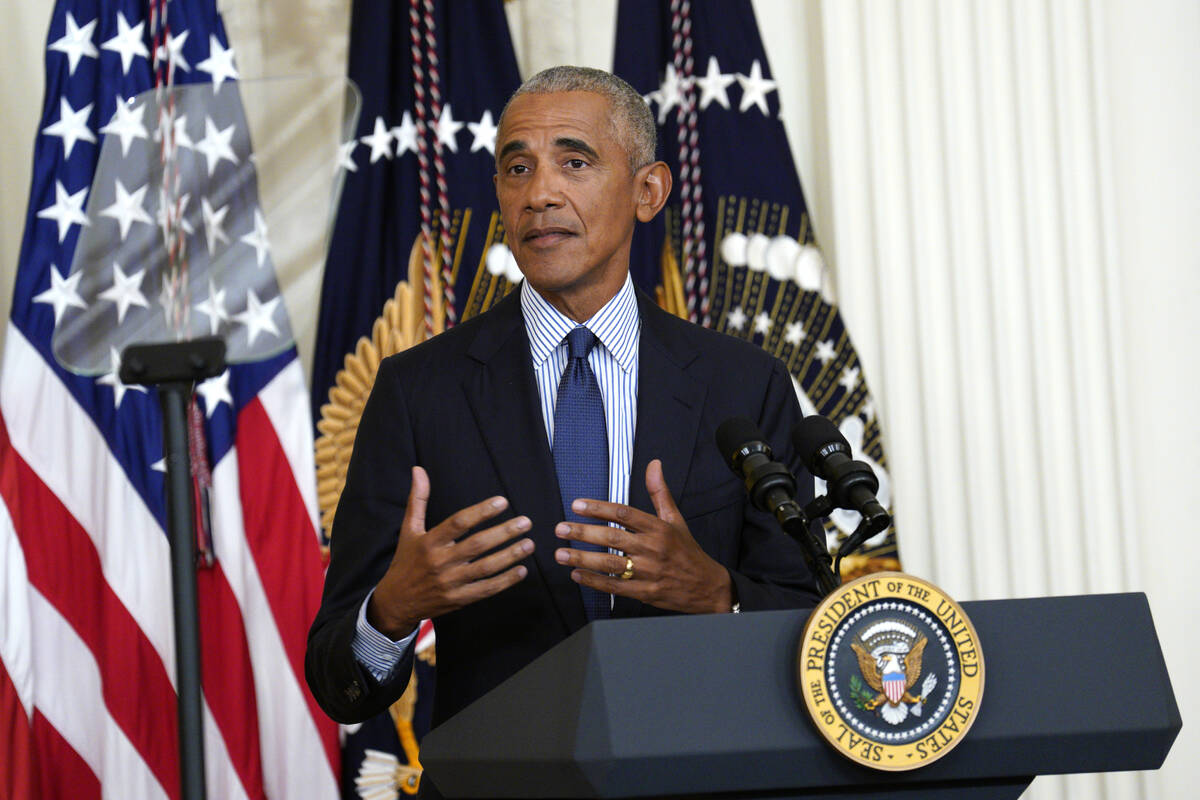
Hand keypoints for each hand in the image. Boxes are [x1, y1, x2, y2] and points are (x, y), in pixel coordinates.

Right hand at [368, 466, 533, 637]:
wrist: (397, 601)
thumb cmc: (406, 561)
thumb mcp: (409, 530)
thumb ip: (418, 500)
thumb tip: (418, 469)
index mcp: (429, 542)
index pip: (459, 523)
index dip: (481, 511)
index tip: (502, 502)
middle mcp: (440, 562)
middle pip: (477, 545)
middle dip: (504, 532)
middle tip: (526, 522)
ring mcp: (450, 583)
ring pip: (485, 568)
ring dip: (510, 556)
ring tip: (529, 544)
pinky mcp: (458, 600)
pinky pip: (485, 590)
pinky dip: (505, 581)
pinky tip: (522, 571)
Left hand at [553, 459, 732, 613]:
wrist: (707, 587)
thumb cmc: (687, 551)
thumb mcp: (675, 519)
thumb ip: (660, 492)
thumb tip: (654, 464)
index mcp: (659, 528)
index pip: (624, 514)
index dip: (599, 508)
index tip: (577, 505)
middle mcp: (652, 548)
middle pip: (613, 538)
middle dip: (583, 533)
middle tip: (560, 529)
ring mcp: (648, 572)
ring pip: (610, 563)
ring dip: (583, 558)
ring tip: (561, 554)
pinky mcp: (645, 592)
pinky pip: (615, 587)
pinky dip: (594, 582)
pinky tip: (577, 575)